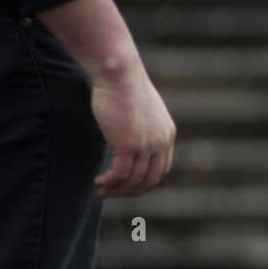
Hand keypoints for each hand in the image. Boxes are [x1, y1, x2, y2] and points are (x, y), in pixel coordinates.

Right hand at [91, 68, 175, 197]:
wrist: (120, 74)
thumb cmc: (124, 88)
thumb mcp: (140, 113)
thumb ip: (139, 131)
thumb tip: (125, 146)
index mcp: (168, 135)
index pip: (162, 169)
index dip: (145, 181)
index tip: (129, 185)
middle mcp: (161, 142)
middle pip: (150, 179)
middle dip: (131, 191)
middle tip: (113, 194)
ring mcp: (146, 144)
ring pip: (134, 179)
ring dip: (117, 189)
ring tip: (102, 191)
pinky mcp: (128, 144)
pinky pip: (120, 173)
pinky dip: (109, 182)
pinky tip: (99, 182)